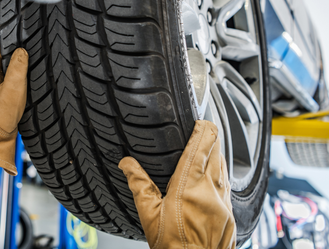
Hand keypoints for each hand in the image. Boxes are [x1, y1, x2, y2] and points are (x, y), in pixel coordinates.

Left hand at [0, 38, 27, 174]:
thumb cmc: (1, 115)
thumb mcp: (12, 87)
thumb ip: (17, 67)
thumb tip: (21, 51)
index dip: (1, 43)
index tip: (6, 32)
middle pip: (0, 64)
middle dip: (8, 54)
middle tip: (18, 44)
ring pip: (6, 76)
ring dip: (14, 69)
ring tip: (24, 62)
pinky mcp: (4, 105)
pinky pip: (11, 88)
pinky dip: (17, 83)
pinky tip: (24, 86)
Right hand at [119, 120, 235, 248]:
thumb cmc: (173, 248)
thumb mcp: (149, 215)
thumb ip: (139, 185)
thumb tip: (127, 164)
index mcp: (189, 188)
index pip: (201, 148)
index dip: (203, 130)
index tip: (200, 121)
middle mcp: (211, 192)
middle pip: (217, 152)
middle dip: (212, 137)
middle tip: (204, 128)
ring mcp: (224, 203)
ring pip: (225, 167)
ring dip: (218, 153)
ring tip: (209, 146)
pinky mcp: (230, 214)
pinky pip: (228, 184)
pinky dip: (221, 172)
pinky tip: (215, 174)